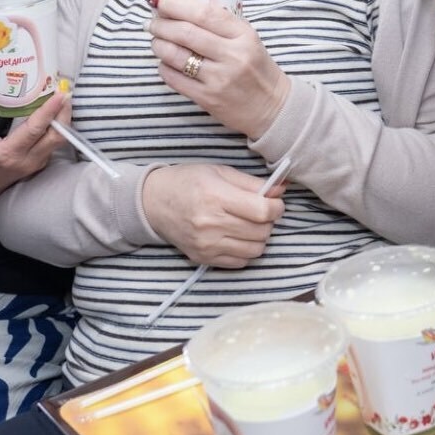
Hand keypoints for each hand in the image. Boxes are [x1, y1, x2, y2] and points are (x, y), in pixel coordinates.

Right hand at [0, 86, 69, 204]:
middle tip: (63, 91)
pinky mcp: (39, 163)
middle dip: (64, 112)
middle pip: (57, 136)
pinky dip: (56, 126)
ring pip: (59, 140)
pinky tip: (52, 111)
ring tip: (59, 97)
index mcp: (7, 153)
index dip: (50, 110)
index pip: (36, 129)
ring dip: (62, 118)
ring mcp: (35, 164)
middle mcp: (27, 161)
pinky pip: (53, 143)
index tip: (60, 94)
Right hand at [141, 163, 285, 267]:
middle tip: (261, 211)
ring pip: (255, 250)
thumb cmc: (187, 182)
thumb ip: (252, 183)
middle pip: (261, 231)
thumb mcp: (219, 172)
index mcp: (215, 197)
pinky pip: (240, 262)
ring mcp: (206, 245)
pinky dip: (245, 250)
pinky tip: (237, 236)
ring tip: (249, 224)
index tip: (274, 202)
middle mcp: (210, 224)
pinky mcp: (203, 258)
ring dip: (259, 237)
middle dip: (269, 221)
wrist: (153, 203)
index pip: (262, 211)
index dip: (276, 207)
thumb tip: (281, 191)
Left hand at [149, 0, 290, 137]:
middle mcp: (233, 56)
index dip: (178, 4)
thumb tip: (181, 9)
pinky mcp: (208, 98)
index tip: (164, 2)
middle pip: (185, 32)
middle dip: (161, 24)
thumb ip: (221, 25)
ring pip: (175, 55)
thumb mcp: (248, 39)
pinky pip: (174, 79)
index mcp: (244, 35)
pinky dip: (164, 67)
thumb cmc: (256, 69)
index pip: (205, 13)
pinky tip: (165, 63)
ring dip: (158, 45)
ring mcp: (219, 79)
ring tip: (156, 41)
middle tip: (153, 22)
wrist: (272, 106)